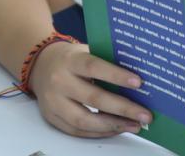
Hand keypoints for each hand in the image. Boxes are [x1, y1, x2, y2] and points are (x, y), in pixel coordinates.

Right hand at [28, 42, 152, 137]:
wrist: (40, 66)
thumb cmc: (71, 59)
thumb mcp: (85, 52)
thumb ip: (106, 61)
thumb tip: (138, 80)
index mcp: (70, 61)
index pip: (94, 67)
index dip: (116, 76)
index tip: (138, 83)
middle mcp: (59, 81)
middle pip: (93, 98)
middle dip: (123, 108)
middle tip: (145, 115)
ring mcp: (53, 102)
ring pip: (84, 120)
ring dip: (113, 126)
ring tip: (134, 125)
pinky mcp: (51, 117)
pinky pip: (77, 131)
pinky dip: (100, 132)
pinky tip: (116, 129)